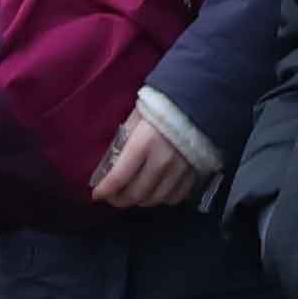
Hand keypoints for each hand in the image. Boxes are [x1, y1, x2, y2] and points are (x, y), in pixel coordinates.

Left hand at [84, 100, 206, 212]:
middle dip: (120, 199)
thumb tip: (111, 160)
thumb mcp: (138, 115)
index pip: (119, 177)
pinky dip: (162, 199)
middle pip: (136, 193)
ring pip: (155, 199)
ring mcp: (180, 170)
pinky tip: (155, 192)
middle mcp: (162, 161)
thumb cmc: (163, 103)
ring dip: (140, 201)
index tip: (97, 194)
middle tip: (112, 197)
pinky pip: (176, 197)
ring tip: (132, 195)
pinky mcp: (195, 173)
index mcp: (143, 143)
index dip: (105, 189)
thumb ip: (125, 138)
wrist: (200, 97)